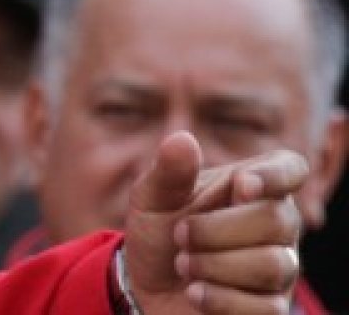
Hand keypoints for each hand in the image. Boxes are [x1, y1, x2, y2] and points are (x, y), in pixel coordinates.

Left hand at [122, 131, 304, 314]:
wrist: (146, 286)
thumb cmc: (159, 232)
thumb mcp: (152, 198)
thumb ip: (168, 172)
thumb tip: (182, 139)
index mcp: (252, 186)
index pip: (290, 168)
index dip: (276, 175)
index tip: (242, 185)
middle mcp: (276, 225)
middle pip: (278, 221)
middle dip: (216, 230)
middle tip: (180, 236)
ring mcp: (280, 268)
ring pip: (274, 265)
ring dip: (214, 266)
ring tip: (183, 264)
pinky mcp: (272, 308)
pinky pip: (266, 307)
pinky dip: (220, 299)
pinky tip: (194, 292)